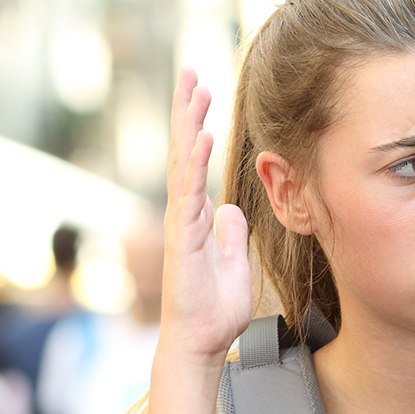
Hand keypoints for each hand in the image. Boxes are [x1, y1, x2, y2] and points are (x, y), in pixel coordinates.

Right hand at [161, 67, 253, 366]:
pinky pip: (189, 192)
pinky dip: (194, 162)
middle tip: (189, 71)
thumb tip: (231, 210)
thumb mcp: (233, 262)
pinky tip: (201, 135)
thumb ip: (230, 233)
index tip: (201, 91)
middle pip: (181, 152)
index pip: (193, 161)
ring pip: (182, 164)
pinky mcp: (184, 238)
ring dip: (189, 124)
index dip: (196, 125)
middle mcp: (183, 214)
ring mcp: (180, 224)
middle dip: (185, 110)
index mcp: (196, 216)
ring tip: (194, 89)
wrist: (199, 342)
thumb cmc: (214, 310)